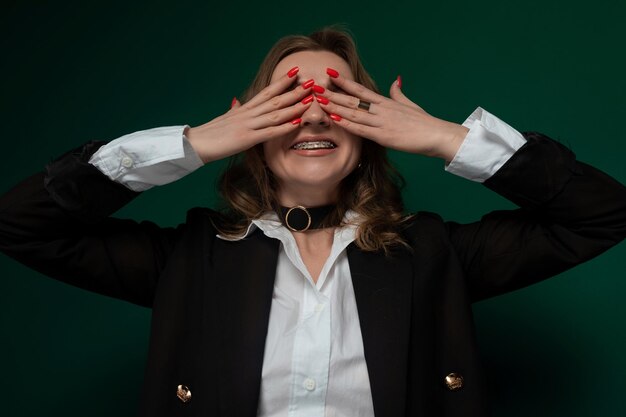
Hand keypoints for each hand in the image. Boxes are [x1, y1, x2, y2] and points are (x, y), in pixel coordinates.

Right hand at [185, 68, 312, 163]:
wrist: (196, 143)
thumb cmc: (211, 133)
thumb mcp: (225, 118)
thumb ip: (234, 110)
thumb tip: (236, 101)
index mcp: (244, 108)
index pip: (267, 92)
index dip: (282, 82)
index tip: (295, 72)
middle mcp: (248, 113)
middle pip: (275, 99)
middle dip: (295, 90)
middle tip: (311, 82)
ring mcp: (248, 125)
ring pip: (276, 113)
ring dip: (294, 106)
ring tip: (309, 99)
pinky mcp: (247, 138)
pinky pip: (270, 132)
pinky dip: (284, 126)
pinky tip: (296, 122)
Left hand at [321, 73, 468, 161]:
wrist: (436, 135)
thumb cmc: (424, 122)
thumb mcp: (410, 104)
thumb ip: (398, 93)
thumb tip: (396, 80)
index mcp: (385, 102)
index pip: (360, 90)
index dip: (344, 82)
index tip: (330, 75)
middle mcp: (381, 110)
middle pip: (352, 99)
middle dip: (332, 93)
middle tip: (315, 87)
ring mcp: (381, 122)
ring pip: (353, 112)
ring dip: (334, 106)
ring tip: (318, 100)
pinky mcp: (383, 136)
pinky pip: (360, 129)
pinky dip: (346, 123)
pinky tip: (334, 118)